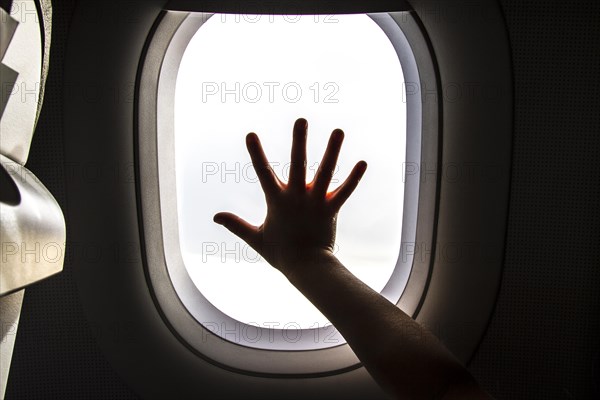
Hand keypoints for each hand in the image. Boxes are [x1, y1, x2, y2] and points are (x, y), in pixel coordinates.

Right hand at [213, 118, 366, 277]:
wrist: (306, 268)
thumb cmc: (280, 254)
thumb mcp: (255, 238)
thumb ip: (236, 224)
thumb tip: (215, 216)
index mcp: (277, 201)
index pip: (263, 173)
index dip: (256, 153)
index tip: (251, 135)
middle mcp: (297, 197)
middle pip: (298, 164)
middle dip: (299, 141)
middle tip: (301, 120)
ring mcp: (316, 202)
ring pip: (325, 172)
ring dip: (332, 151)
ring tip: (338, 131)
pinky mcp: (331, 209)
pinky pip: (344, 191)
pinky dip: (354, 178)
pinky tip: (363, 162)